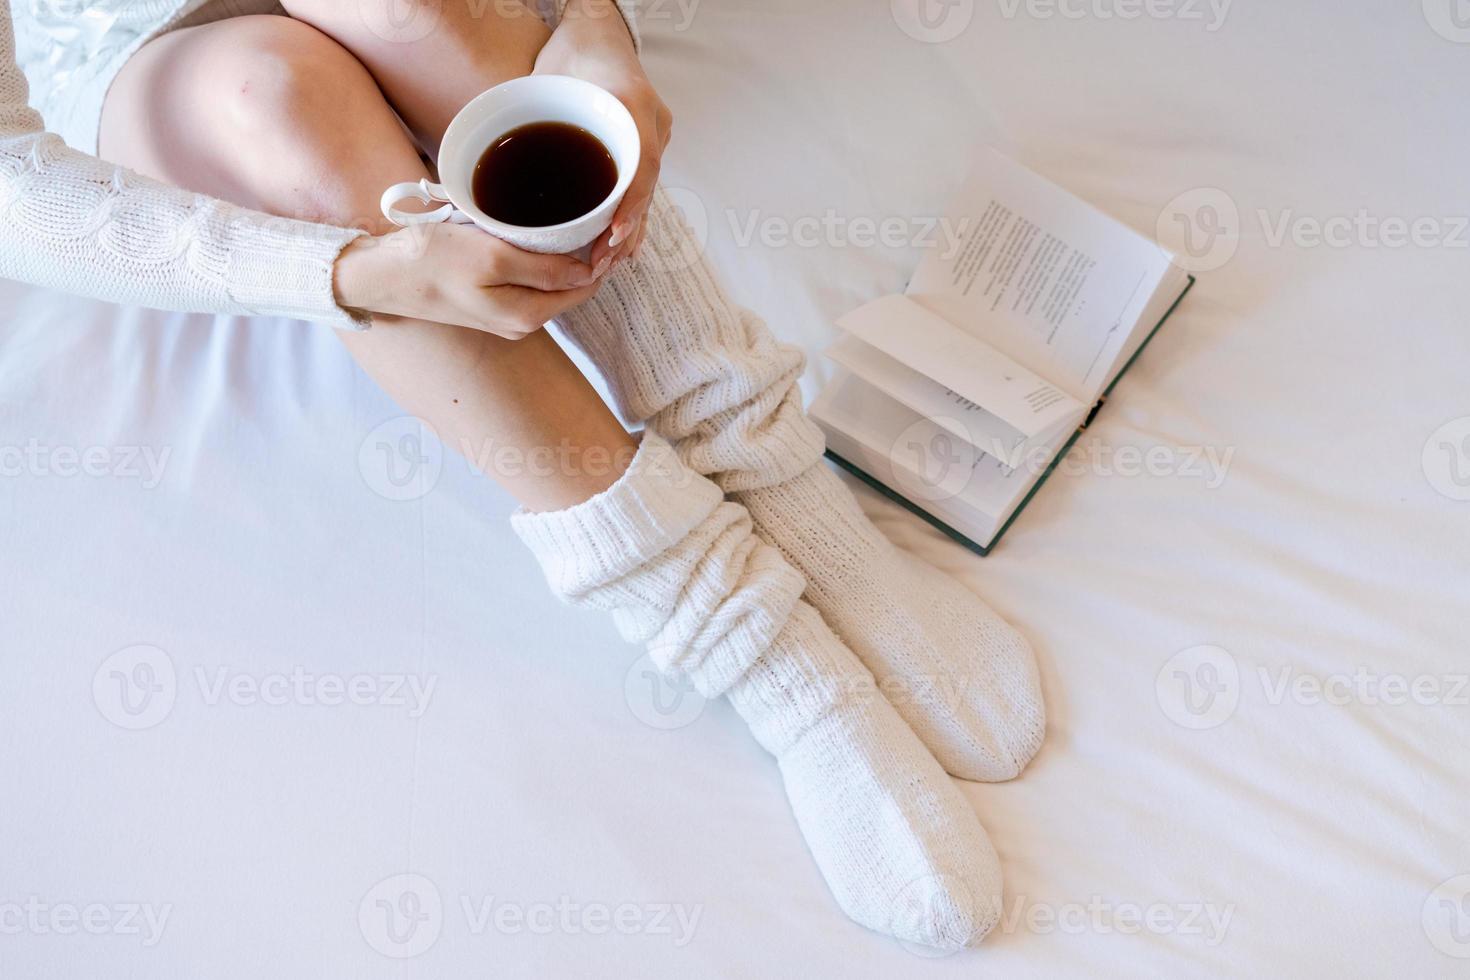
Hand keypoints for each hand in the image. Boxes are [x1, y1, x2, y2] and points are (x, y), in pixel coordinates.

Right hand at [333, 223, 608, 338]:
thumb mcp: (493, 259)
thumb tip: (588, 272)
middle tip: (593, 213)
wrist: (380, 274)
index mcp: (527, 317)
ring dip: (562, 255)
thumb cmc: (431, 262)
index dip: (601, 256)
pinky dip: (537, 258)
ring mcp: (503, 314)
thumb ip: (544, 269)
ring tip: (571, 218)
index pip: (585, 287)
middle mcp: (521, 323)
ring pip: (548, 282)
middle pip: (569, 286)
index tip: (608, 221)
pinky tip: (534, 233)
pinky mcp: (487, 300)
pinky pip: (526, 279)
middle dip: (586, 255)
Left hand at [534, 0, 671, 267]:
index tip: (613, 234)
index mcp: (632, 103)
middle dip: (625, 232)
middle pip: (643, 189)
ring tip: (607, 263)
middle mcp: (650, 125)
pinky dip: (628, 216)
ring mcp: (652, 138)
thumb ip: (529, 112)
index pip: (640, 162)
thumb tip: (490, 157)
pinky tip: (619, 245)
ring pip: (642, 194)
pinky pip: (638, 188)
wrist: (598, 36)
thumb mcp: (548, 73)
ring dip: (628, 231)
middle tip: (601, 263)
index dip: (630, 203)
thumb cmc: (574, 51)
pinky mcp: (642, 150)